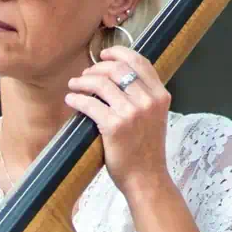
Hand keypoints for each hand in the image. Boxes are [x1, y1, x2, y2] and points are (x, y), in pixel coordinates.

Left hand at [65, 46, 171, 197]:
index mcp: (160, 96)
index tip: (103, 55)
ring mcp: (132, 113)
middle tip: (85, 75)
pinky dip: (77, 99)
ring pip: (101, 83)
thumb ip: (144, 97)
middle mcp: (148, 101)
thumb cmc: (146, 150)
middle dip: (96, 68)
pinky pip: (90, 104)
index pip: (140, 62)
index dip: (119, 53)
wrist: (146, 178)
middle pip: (117, 69)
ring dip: (83, 81)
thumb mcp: (154, 118)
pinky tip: (71, 100)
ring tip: (74, 85)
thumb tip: (118, 77)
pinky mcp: (115, 126)